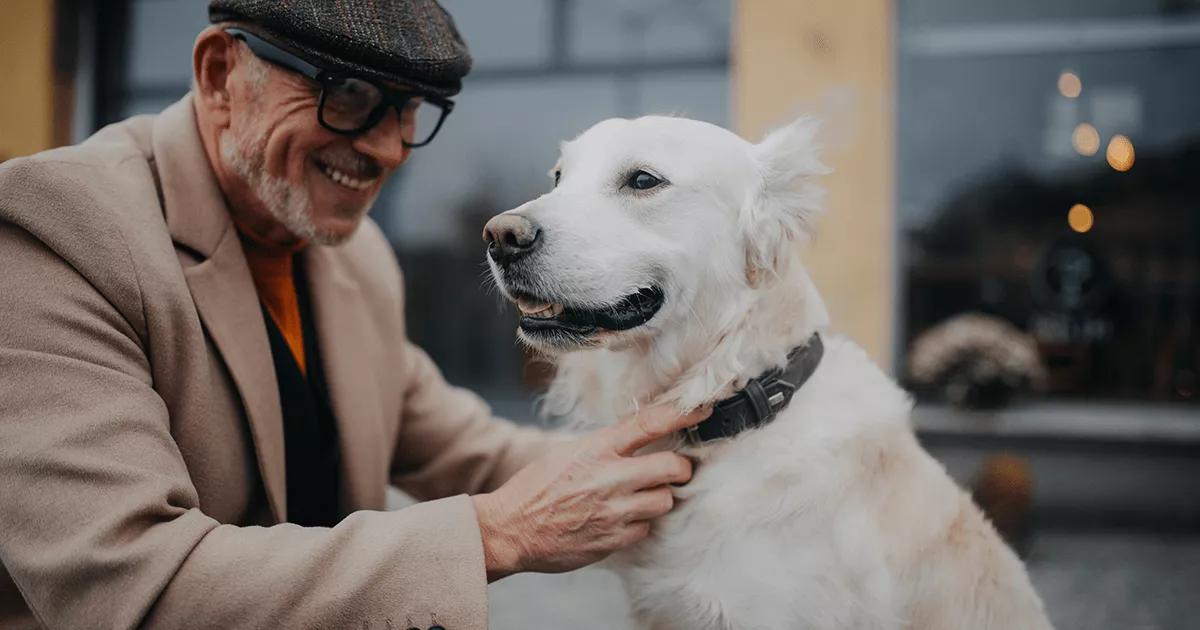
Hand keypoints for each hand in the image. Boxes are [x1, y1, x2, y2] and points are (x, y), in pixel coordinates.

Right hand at [471, 403, 709, 580]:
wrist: (509, 530)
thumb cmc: (535, 488)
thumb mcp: (567, 452)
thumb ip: (605, 447)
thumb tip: (639, 439)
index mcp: (596, 449)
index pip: (649, 423)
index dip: (681, 414)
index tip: (702, 408)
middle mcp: (610, 477)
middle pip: (674, 467)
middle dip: (680, 468)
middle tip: (675, 469)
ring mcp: (614, 511)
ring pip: (665, 500)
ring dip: (659, 497)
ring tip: (640, 496)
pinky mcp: (613, 540)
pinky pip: (646, 529)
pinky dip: (639, 523)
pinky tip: (620, 519)